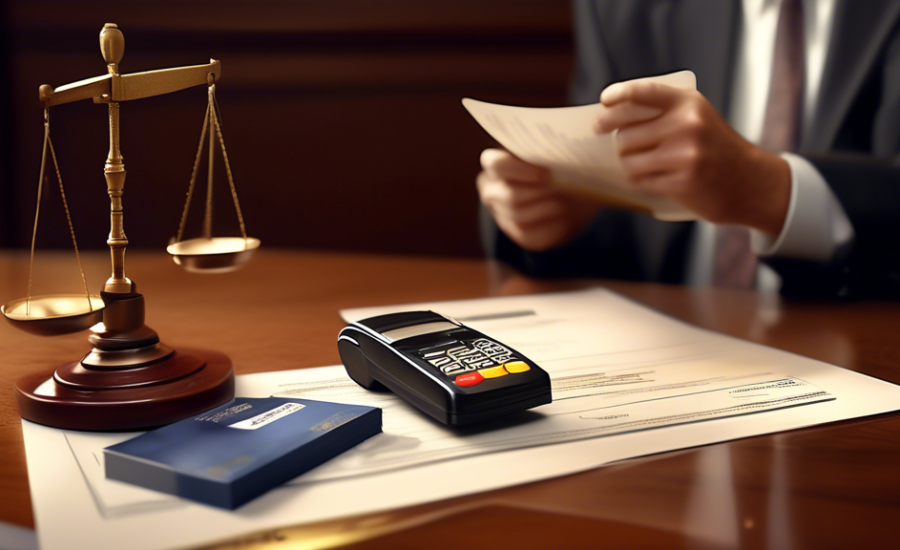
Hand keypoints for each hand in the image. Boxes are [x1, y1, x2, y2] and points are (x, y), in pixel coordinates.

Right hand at [477, 149, 598, 250]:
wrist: (572, 192)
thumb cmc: (558, 165)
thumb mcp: (552, 154)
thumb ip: (550, 153)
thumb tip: (561, 158)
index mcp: (495, 165)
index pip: (497, 165)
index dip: (520, 170)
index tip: (547, 173)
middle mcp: (492, 191)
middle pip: (511, 196)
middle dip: (540, 193)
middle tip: (563, 188)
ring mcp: (502, 216)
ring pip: (520, 217)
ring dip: (547, 209)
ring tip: (568, 201)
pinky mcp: (519, 235)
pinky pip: (531, 236)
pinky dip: (551, 227)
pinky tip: (566, 217)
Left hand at [594, 81, 790, 236]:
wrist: (750, 181)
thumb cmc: (715, 148)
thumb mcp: (698, 117)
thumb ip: (664, 112)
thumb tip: (612, 118)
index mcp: (688, 103)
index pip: (644, 92)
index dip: (619, 95)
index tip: (604, 102)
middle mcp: (687, 124)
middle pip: (625, 134)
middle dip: (624, 144)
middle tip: (633, 149)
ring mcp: (685, 154)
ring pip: (628, 159)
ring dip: (630, 165)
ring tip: (647, 166)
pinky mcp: (682, 181)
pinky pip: (640, 180)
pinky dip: (641, 181)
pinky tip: (656, 179)